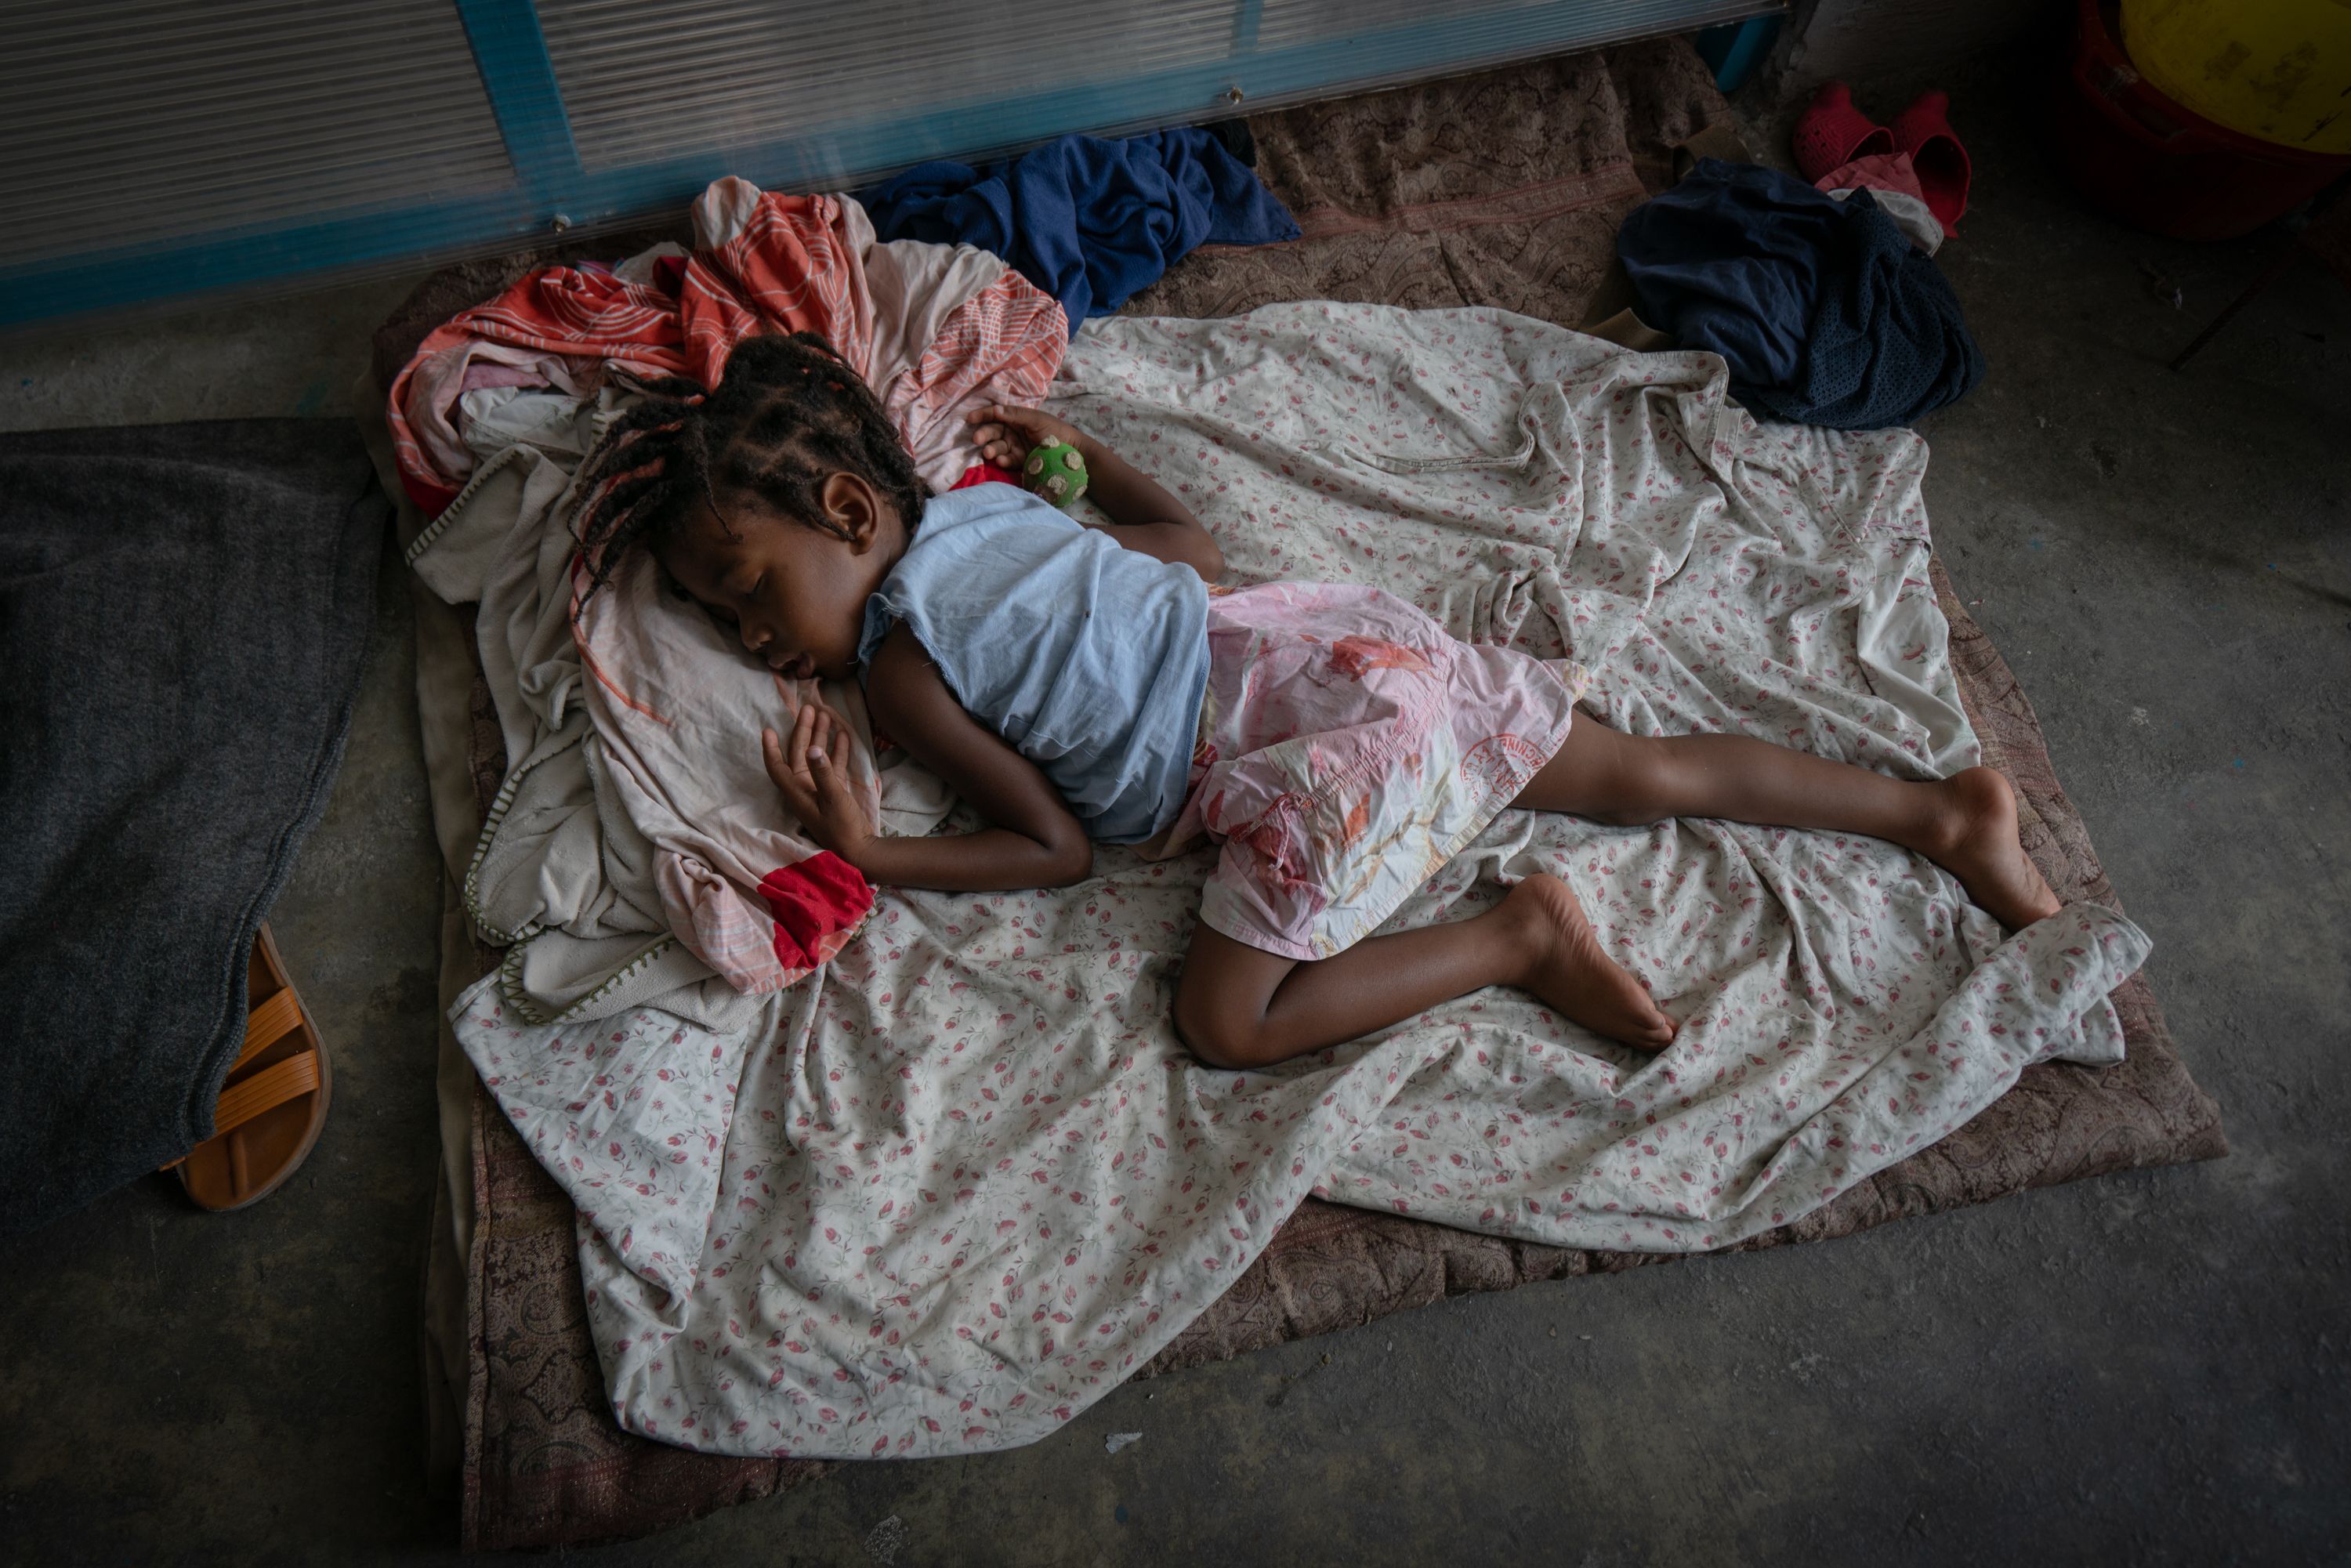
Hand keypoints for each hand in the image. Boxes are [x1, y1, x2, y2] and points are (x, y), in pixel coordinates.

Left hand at [762, 703, 872, 864]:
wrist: (859, 851)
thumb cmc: (842, 828)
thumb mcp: (834, 798)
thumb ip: (824, 772)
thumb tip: (813, 747)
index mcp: (797, 792)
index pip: (777, 767)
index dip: (771, 748)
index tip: (768, 729)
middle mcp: (804, 789)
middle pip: (798, 755)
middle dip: (803, 731)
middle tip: (809, 709)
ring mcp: (818, 791)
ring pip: (816, 758)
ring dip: (820, 737)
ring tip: (827, 715)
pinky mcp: (833, 793)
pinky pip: (832, 767)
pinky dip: (836, 752)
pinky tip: (843, 735)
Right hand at [966, 403, 1086, 467]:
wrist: (1072, 453)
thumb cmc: (1056, 431)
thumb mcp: (1036, 419)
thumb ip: (1015, 414)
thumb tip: (995, 409)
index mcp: (1016, 418)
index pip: (995, 415)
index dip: (982, 415)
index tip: (970, 418)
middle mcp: (1013, 432)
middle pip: (992, 431)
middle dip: (984, 434)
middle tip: (977, 439)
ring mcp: (1015, 447)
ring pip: (997, 447)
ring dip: (991, 449)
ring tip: (988, 452)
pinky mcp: (1019, 462)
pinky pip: (1007, 460)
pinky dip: (1003, 460)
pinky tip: (1002, 461)